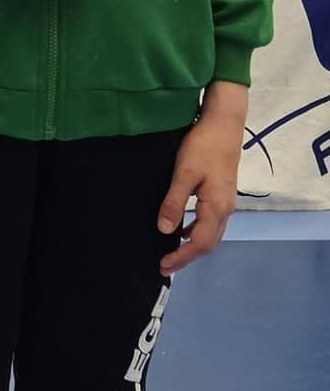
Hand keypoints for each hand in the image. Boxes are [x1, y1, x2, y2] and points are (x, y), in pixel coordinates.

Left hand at [157, 82, 246, 274]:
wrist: (224, 124)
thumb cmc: (203, 146)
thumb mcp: (184, 174)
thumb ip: (174, 203)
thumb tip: (164, 230)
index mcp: (217, 207)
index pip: (200, 243)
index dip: (182, 257)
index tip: (163, 266)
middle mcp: (226, 209)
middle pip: (208, 244)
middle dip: (187, 257)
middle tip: (165, 265)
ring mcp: (227, 202)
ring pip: (211, 234)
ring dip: (193, 246)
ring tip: (172, 252)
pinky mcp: (223, 195)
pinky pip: (211, 222)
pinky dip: (197, 232)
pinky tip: (182, 229)